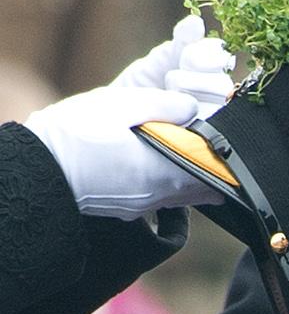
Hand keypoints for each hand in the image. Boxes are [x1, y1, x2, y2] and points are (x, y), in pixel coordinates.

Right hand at [26, 19, 235, 222]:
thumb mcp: (123, 105)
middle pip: (202, 185)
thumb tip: (193, 107)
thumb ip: (164, 105)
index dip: (221, 151)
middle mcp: (159, 194)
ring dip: (190, 175)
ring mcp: (143, 205)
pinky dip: (169, 183)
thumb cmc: (78, 134)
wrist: (42, 167)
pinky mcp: (128, 208)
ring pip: (183, 193)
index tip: (221, 133)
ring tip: (191, 154)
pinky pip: (162, 198)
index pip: (213, 168)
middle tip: (209, 142)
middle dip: (210, 165)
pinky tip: (161, 166)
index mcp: (164, 169)